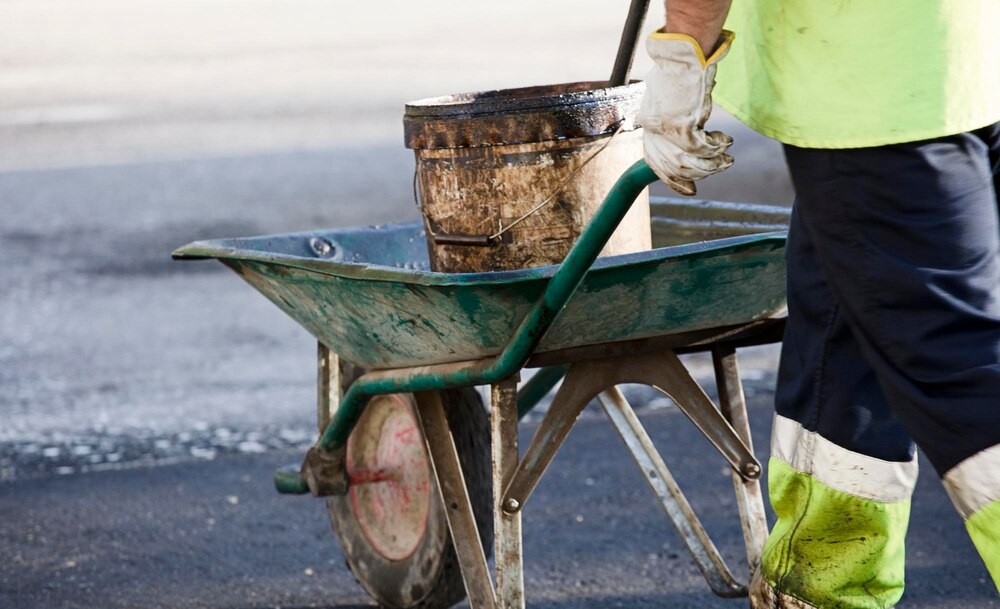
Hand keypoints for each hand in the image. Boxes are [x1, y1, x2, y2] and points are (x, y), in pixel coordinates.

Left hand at [638, 30, 733, 195]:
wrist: (683, 54)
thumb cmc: (678, 65)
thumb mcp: (665, 91)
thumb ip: (669, 111)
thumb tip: (685, 126)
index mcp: (648, 121)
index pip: (654, 161)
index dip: (671, 178)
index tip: (688, 188)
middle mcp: (654, 128)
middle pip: (673, 165)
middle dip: (696, 175)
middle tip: (716, 171)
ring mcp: (667, 128)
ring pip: (689, 161)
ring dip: (711, 165)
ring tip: (726, 160)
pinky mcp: (683, 124)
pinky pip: (702, 148)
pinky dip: (716, 148)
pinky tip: (725, 142)